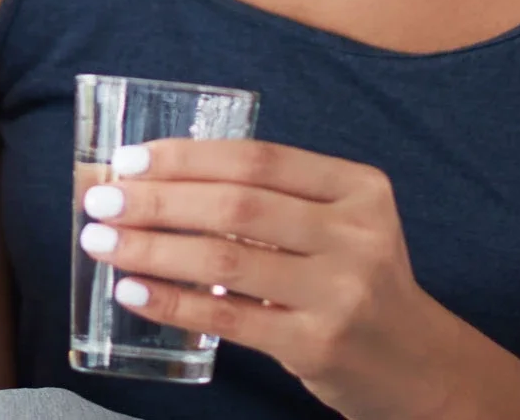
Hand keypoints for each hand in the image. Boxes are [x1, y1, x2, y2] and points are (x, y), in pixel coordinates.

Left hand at [78, 138, 519, 418]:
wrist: (419, 364)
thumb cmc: (358, 283)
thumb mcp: (341, 226)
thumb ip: (274, 202)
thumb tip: (159, 183)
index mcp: (358, 189)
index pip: (258, 159)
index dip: (187, 157)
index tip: (130, 160)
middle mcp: (355, 234)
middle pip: (236, 205)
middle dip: (157, 199)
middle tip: (100, 199)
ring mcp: (339, 291)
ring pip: (226, 259)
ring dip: (151, 248)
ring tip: (101, 241)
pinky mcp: (317, 344)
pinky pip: (228, 318)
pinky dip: (172, 302)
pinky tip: (132, 291)